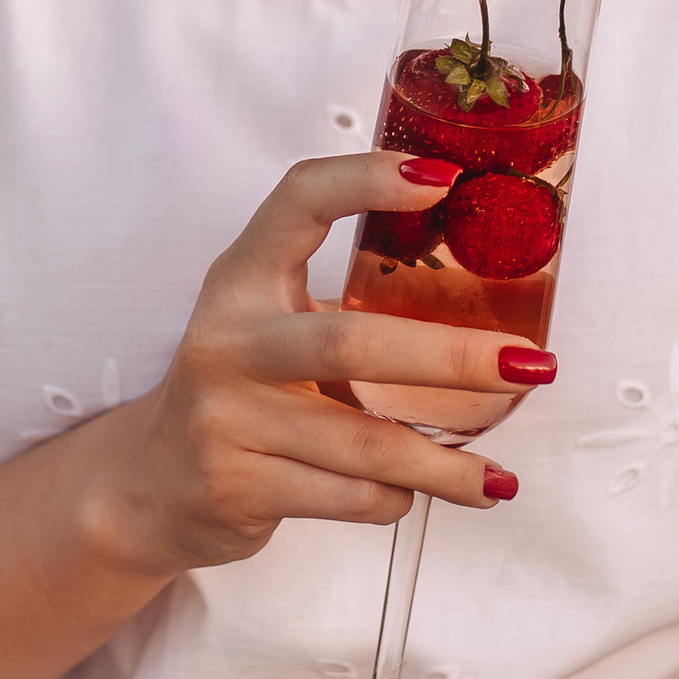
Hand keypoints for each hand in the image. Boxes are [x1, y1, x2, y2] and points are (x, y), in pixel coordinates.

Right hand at [82, 155, 550, 578]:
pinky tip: (414, 494)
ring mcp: (227, 418)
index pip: (298, 201)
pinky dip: (397, 499)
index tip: (443, 179)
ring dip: (445, 465)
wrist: (149, 485)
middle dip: (453, 358)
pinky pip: (349, 498)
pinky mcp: (238, 486)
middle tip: (530, 366)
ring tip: (498, 478)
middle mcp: (227, 341)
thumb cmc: (241, 391)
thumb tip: (493, 304)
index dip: (366, 181)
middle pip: (352, 344)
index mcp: (240, 279)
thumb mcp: (268, 325)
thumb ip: (345, 305)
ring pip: (365, 445)